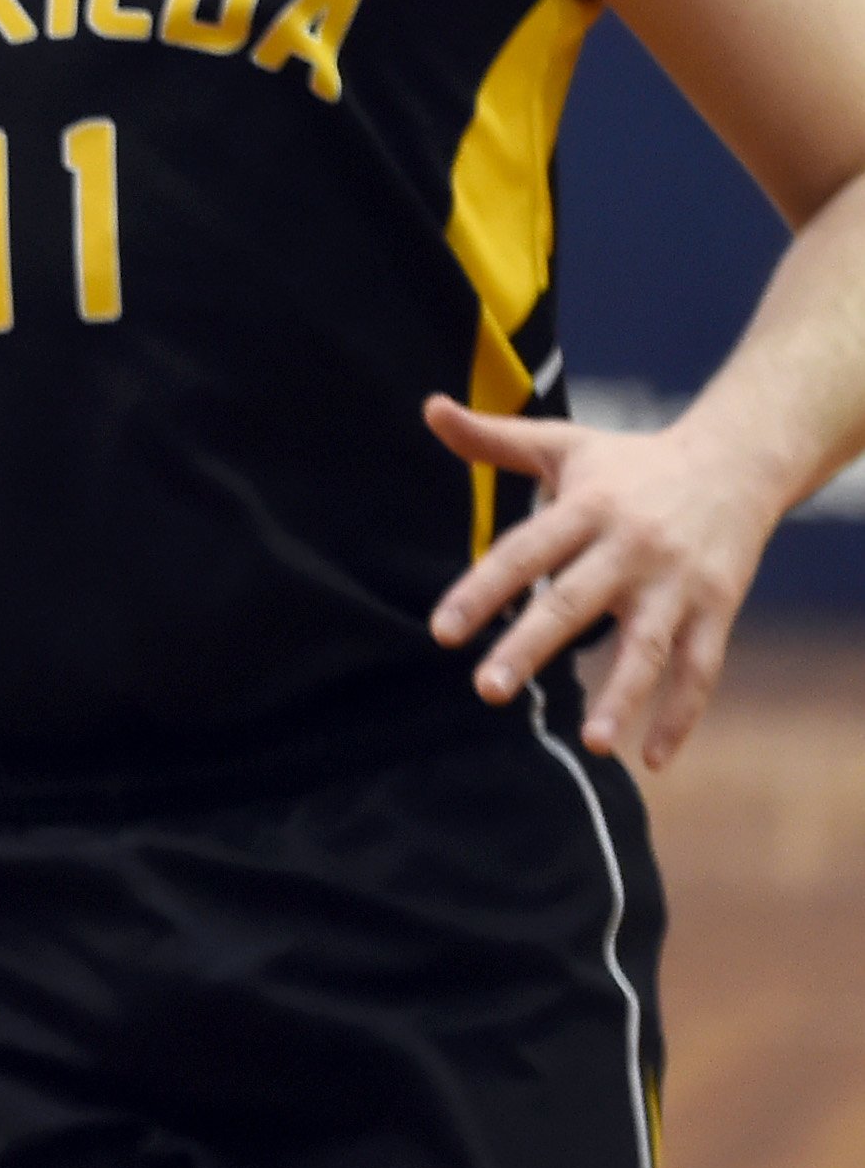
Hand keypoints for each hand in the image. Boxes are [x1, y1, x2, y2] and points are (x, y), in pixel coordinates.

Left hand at [424, 397, 783, 764]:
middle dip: (532, 646)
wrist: (738, 461)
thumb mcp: (565, 444)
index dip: (481, 589)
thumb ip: (494, 439)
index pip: (523, 552)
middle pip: (575, 601)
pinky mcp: (717, 608)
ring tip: (590, 743)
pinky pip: (701, 669)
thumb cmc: (632, 461)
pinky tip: (652, 760)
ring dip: (622, 696)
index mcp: (587, 508)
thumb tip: (428, 408)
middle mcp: (632, 547)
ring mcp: (679, 582)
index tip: (440, 631)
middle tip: (486, 690)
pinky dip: (681, 715)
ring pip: (648, 645)